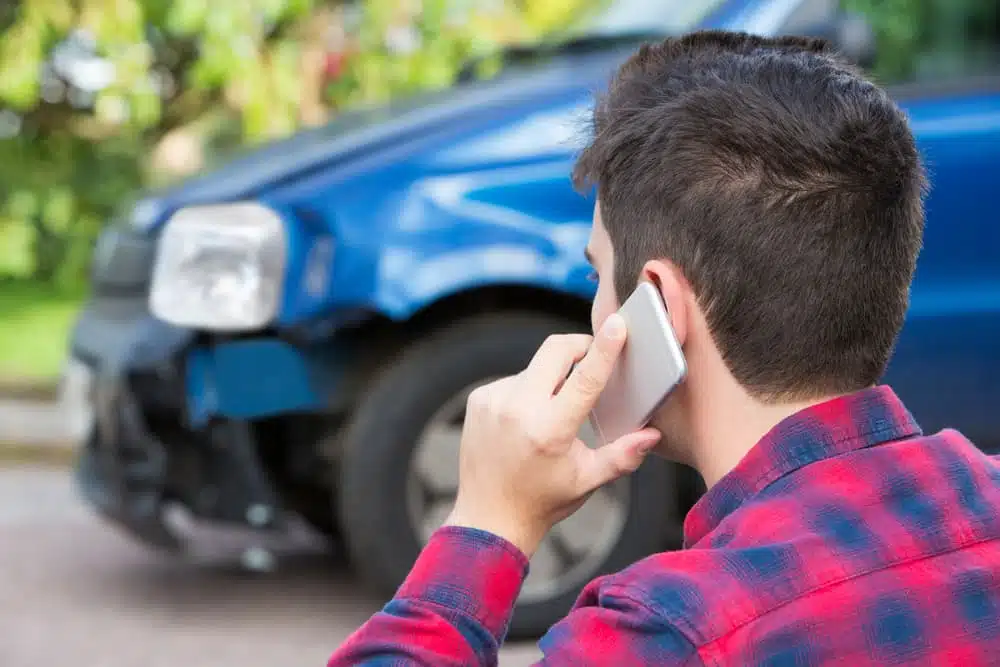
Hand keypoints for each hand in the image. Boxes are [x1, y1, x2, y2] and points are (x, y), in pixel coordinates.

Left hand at [444, 314, 661, 557]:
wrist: (489, 518)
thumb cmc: (543, 500)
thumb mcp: (587, 480)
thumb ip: (623, 456)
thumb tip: (652, 434)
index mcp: (550, 430)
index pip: (584, 378)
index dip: (604, 348)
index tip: (617, 325)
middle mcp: (518, 409)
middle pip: (555, 351)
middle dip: (579, 347)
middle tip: (592, 358)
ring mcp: (494, 400)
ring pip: (536, 367)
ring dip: (552, 379)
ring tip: (552, 414)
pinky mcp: (479, 399)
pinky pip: (514, 380)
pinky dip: (528, 391)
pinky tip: (526, 420)